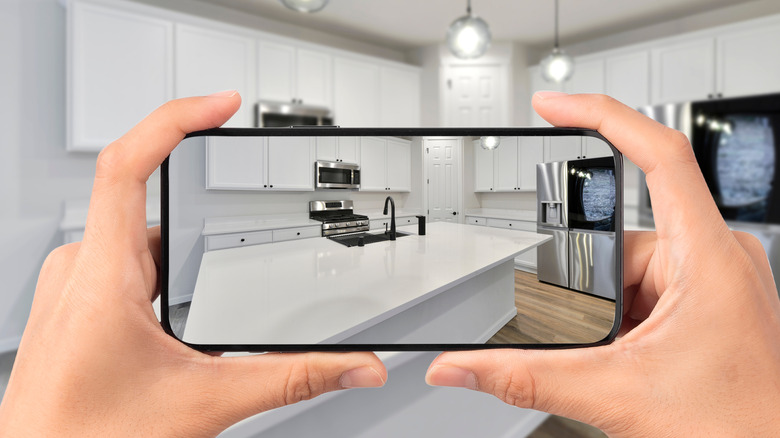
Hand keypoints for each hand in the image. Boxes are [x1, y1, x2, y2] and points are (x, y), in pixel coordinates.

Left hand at [0, 92, 385, 436]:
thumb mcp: (208, 401)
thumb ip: (292, 379)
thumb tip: (352, 366)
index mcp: (103, 278)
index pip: (127, 165)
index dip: (176, 120)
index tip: (220, 106)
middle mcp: (80, 271)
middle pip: (141, 194)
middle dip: (195, 190)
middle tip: (229, 160)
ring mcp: (71, 286)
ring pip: (133, 232)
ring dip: (176, 234)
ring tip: (210, 240)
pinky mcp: (73, 303)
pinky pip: (118, 257)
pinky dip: (156, 259)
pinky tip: (173, 292)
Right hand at [426, 92, 779, 435]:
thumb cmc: (740, 428)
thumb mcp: (616, 395)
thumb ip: (526, 378)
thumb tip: (461, 365)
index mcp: (707, 257)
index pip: (657, 154)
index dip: (601, 115)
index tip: (554, 105)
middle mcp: (716, 256)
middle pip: (625, 236)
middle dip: (595, 289)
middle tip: (603, 340)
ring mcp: (715, 278)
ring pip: (633, 268)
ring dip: (613, 311)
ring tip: (625, 358)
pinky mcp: (709, 298)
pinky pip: (650, 287)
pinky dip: (627, 318)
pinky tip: (634, 355)